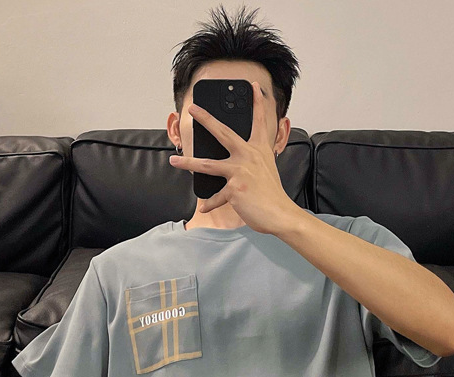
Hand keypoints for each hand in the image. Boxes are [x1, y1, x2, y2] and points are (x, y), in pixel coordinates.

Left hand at [168, 80, 296, 235]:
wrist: (279, 213)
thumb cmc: (272, 195)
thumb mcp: (267, 170)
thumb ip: (254, 160)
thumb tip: (240, 157)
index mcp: (259, 150)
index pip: (259, 122)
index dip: (257, 103)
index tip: (254, 87)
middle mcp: (248, 156)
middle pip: (223, 132)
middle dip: (206, 119)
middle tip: (192, 109)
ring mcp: (240, 171)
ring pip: (207, 164)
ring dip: (188, 162)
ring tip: (174, 161)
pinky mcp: (235, 188)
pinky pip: (217, 196)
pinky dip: (210, 203)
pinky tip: (204, 208)